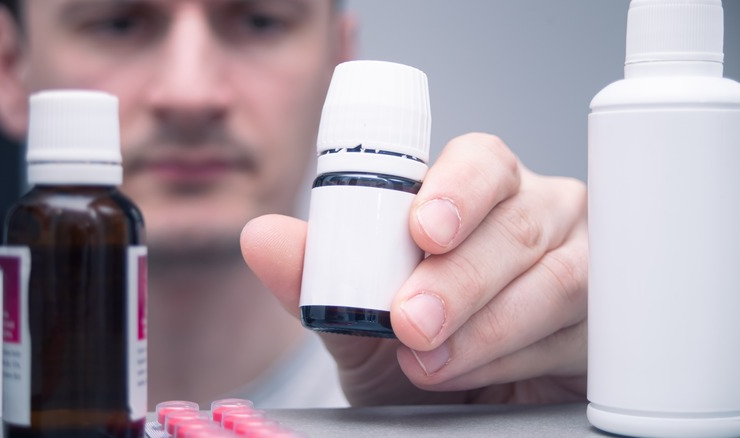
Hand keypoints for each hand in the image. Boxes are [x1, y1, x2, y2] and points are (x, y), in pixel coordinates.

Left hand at [241, 133, 587, 404]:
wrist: (453, 403)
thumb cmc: (411, 344)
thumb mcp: (356, 317)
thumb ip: (317, 278)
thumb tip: (262, 238)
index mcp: (478, 191)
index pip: (481, 161)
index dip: (456, 189)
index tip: (422, 230)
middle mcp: (539, 213)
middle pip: (521, 219)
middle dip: (463, 276)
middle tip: (412, 322)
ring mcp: (582, 261)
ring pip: (560, 276)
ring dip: (491, 324)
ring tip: (434, 362)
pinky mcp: (606, 319)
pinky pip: (583, 330)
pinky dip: (524, 356)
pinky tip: (489, 374)